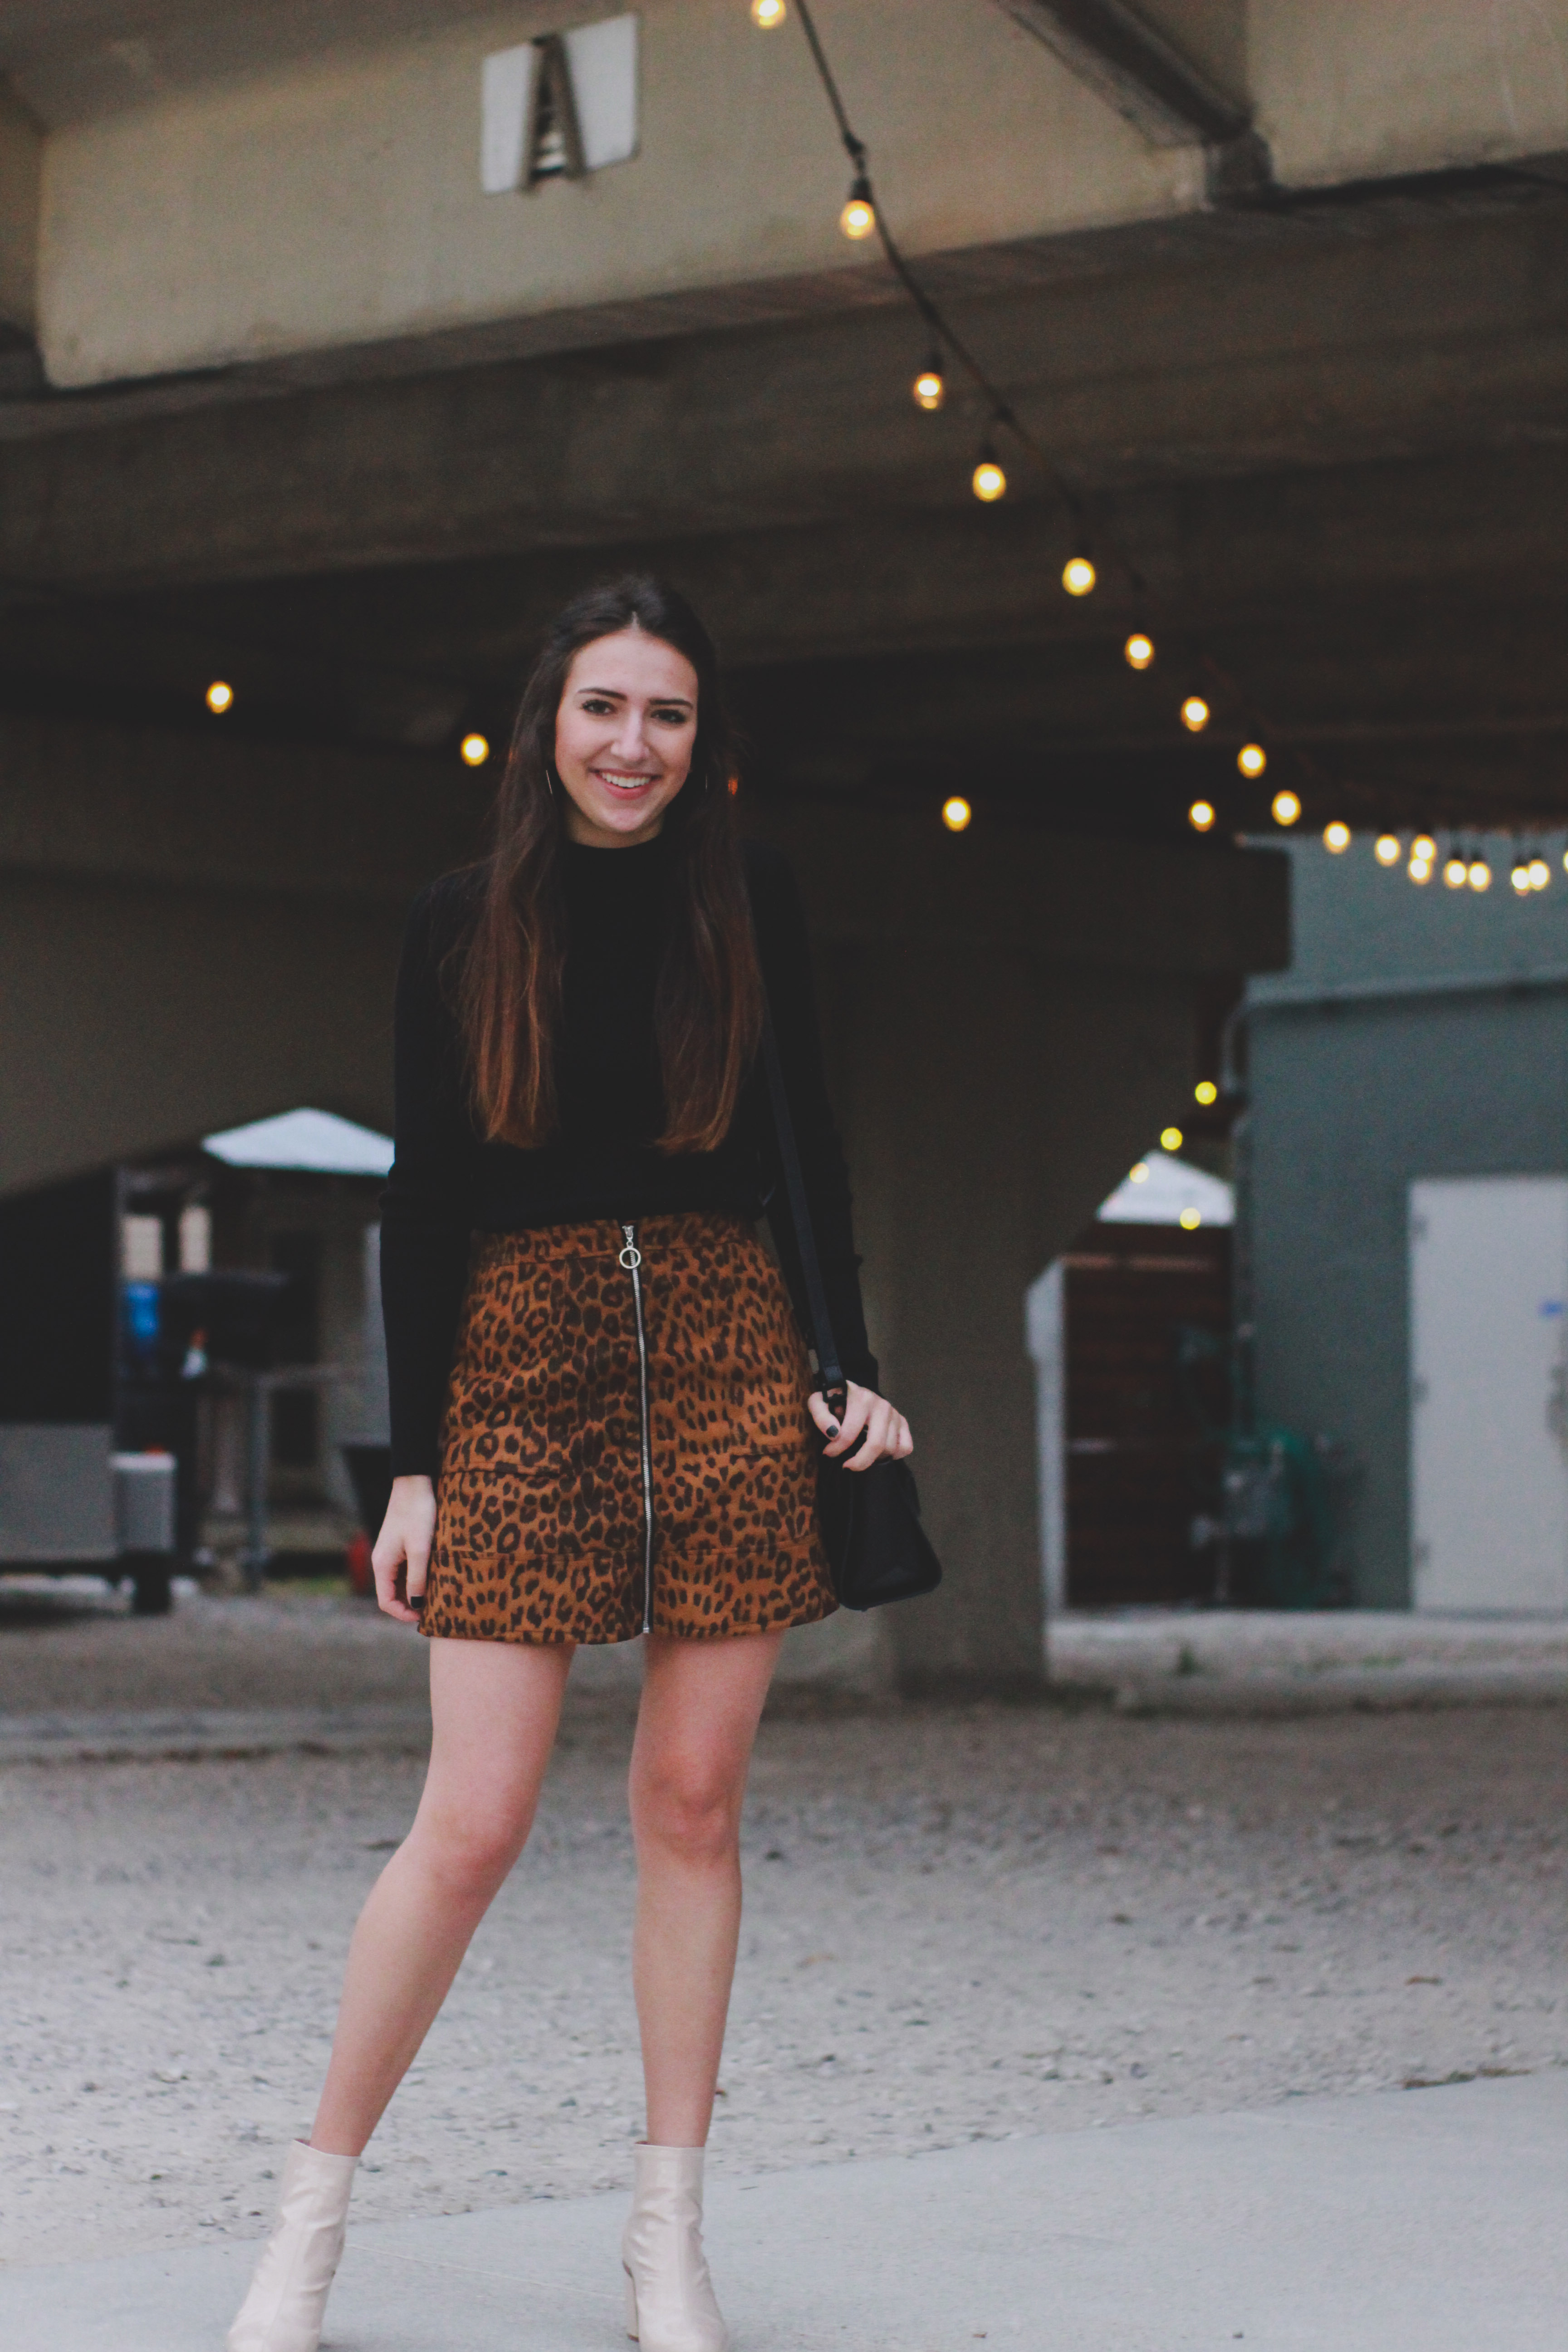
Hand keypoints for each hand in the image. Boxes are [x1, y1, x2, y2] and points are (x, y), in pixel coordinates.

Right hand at [372, 1474, 436, 1622]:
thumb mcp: (421, 1549)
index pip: (386, 1602)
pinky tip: (432, 1579)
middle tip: (432, 1610)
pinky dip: (415, 1579)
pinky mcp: (399, 1546)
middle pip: (391, 1594)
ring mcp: (390, 1554)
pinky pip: (404, 1570)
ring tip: (434, 1597)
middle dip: (409, 1605)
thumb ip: (417, 1579)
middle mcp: (382, 1561)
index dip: (402, 1614)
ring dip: (413, 1593)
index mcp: (382, 1564)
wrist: (415, 1483)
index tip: (423, 1617)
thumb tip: (415, 1604)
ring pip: (399, 1583)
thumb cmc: (418, 1514)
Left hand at [808, 1381, 912, 1471]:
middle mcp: (882, 1405)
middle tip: (847, 1466)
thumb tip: (833, 1433)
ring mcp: (895, 1414)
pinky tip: (879, 1453)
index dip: (837, 1448)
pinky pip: (906, 1447)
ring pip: (890, 1448)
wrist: (850, 1392)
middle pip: (877, 1444)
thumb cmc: (834, 1400)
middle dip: (860, 1462)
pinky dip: (894, 1455)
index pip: (850, 1433)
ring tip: (860, 1454)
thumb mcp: (819, 1402)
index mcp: (861, 1398)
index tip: (827, 1452)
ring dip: (874, 1458)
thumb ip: (820, 1415)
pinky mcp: (903, 1422)